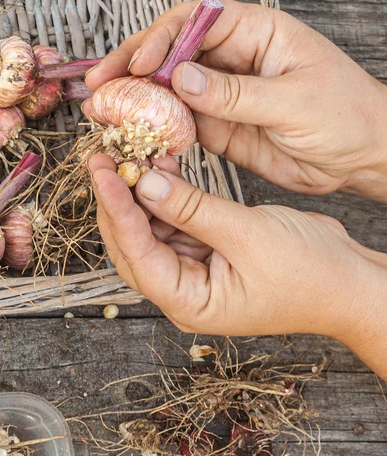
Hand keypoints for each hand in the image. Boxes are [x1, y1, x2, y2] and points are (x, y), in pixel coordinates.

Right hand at [84, 0, 386, 202]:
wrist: (367, 159)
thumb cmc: (349, 116)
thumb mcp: (294, 102)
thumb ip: (236, 92)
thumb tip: (181, 78)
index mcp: (257, 33)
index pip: (196, 22)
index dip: (161, 38)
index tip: (140, 64)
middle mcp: (232, 57)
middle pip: (170, 49)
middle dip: (132, 64)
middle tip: (99, 83)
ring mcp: (221, 91)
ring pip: (165, 86)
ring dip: (133, 97)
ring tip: (101, 110)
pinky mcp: (216, 124)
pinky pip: (175, 120)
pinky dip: (150, 126)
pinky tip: (129, 133)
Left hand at [90, 155, 386, 375]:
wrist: (354, 283)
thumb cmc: (312, 273)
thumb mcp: (249, 234)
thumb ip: (192, 209)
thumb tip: (143, 183)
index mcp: (187, 303)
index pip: (136, 252)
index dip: (115, 209)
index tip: (102, 170)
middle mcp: (181, 291)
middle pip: (131, 242)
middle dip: (116, 199)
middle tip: (104, 156)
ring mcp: (192, 272)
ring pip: (148, 228)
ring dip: (138, 192)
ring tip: (130, 152)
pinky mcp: (204, 252)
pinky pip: (172, 220)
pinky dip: (164, 194)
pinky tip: (158, 164)